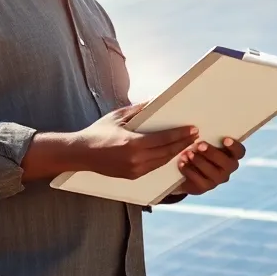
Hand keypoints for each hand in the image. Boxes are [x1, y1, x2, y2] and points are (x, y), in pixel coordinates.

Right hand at [69, 103, 198, 179]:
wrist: (80, 153)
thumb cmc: (98, 132)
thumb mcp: (118, 116)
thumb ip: (139, 109)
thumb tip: (156, 99)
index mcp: (132, 143)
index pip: (164, 139)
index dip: (180, 134)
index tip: (193, 129)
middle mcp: (135, 159)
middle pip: (167, 152)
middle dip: (184, 143)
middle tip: (196, 135)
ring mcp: (134, 170)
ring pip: (162, 161)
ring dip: (177, 153)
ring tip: (188, 144)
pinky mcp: (131, 176)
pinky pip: (154, 168)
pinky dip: (165, 160)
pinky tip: (172, 153)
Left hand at [176, 138, 246, 194]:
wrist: (186, 169)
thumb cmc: (199, 151)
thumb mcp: (205, 143)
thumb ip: (208, 138)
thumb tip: (198, 128)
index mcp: (232, 155)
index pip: (240, 152)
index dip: (234, 147)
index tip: (225, 139)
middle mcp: (228, 168)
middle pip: (228, 163)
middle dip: (213, 153)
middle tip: (199, 145)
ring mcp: (218, 179)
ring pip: (213, 172)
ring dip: (199, 161)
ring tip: (187, 153)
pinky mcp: (205, 187)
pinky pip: (199, 181)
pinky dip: (189, 171)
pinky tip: (181, 163)